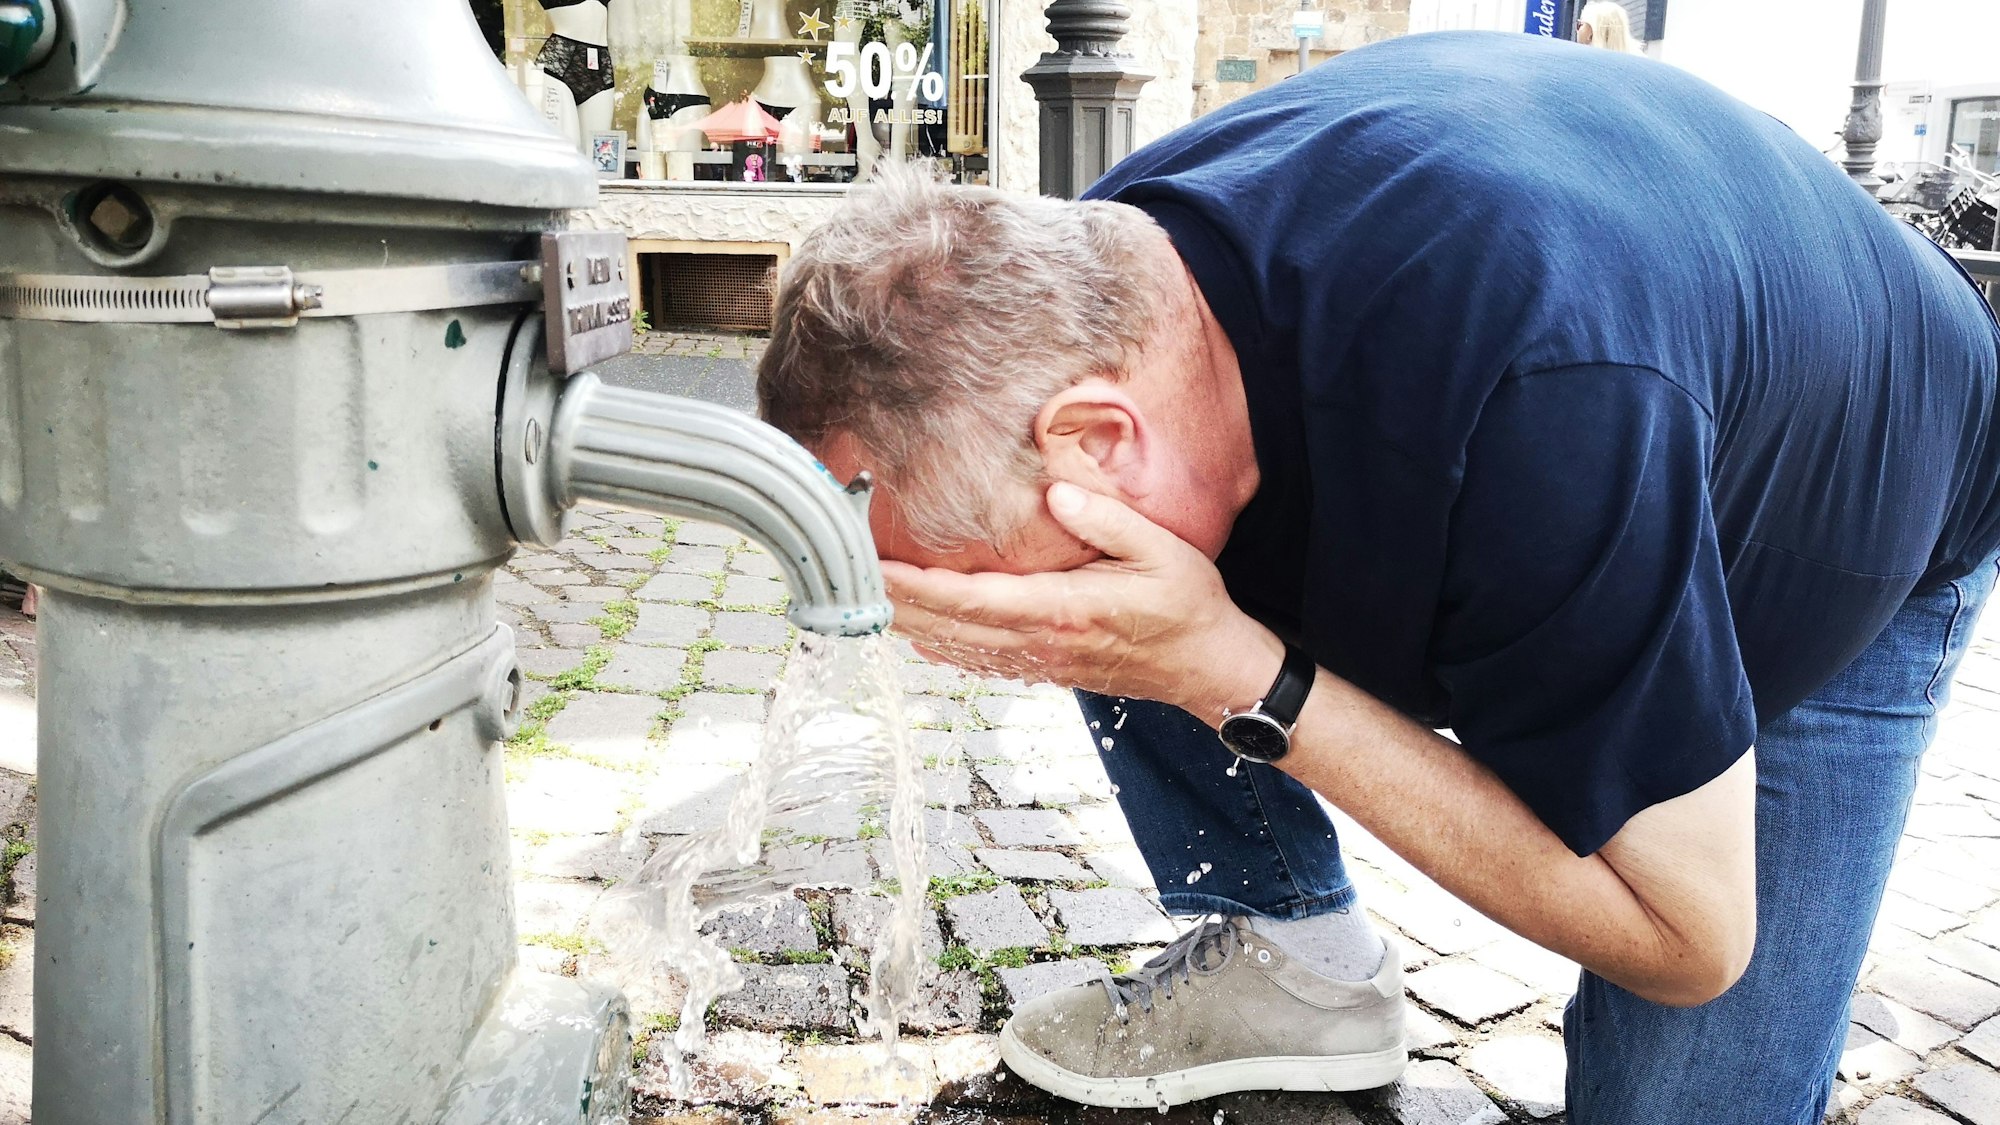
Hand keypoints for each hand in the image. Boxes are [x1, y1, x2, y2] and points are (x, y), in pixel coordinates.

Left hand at [881, 482, 1284, 718]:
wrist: (1209, 669)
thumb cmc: (1189, 607)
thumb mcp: (1162, 552)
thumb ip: (1107, 521)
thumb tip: (1056, 495)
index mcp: (1064, 611)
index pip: (970, 600)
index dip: (915, 586)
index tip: (873, 565)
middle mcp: (1041, 642)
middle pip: (945, 627)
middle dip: (890, 602)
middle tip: (841, 575)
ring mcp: (1038, 662)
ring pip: (953, 647)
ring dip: (906, 623)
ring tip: (862, 594)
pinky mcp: (1043, 670)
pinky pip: (976, 658)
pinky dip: (937, 642)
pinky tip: (914, 626)